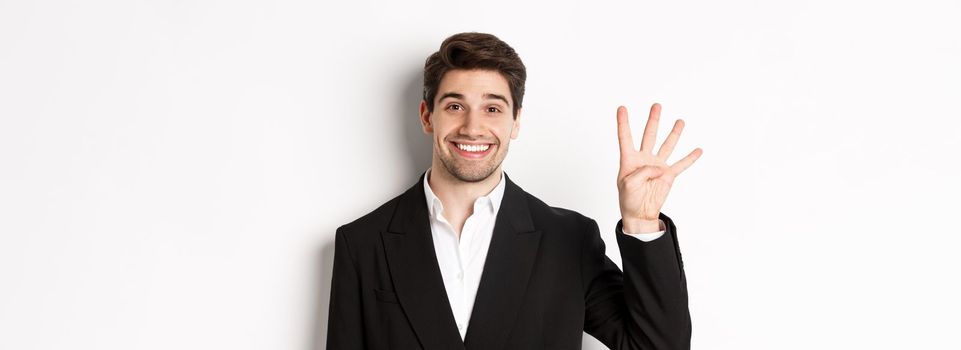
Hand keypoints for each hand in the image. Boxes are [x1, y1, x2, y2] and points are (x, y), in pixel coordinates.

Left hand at [617, 103, 701, 232]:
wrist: (640, 214)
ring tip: (680, 121)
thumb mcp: (628, 184)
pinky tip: (698, 150)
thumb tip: (659, 167)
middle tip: (656, 106)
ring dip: (674, 133)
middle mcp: (644, 159)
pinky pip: (681, 165)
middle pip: (649, 135)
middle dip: (653, 120)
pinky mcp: (668, 175)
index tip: (622, 108)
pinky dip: (690, 158)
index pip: (625, 137)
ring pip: (667, 145)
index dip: (623, 123)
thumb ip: (642, 172)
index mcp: (629, 159)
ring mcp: (657, 165)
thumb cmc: (628, 199)